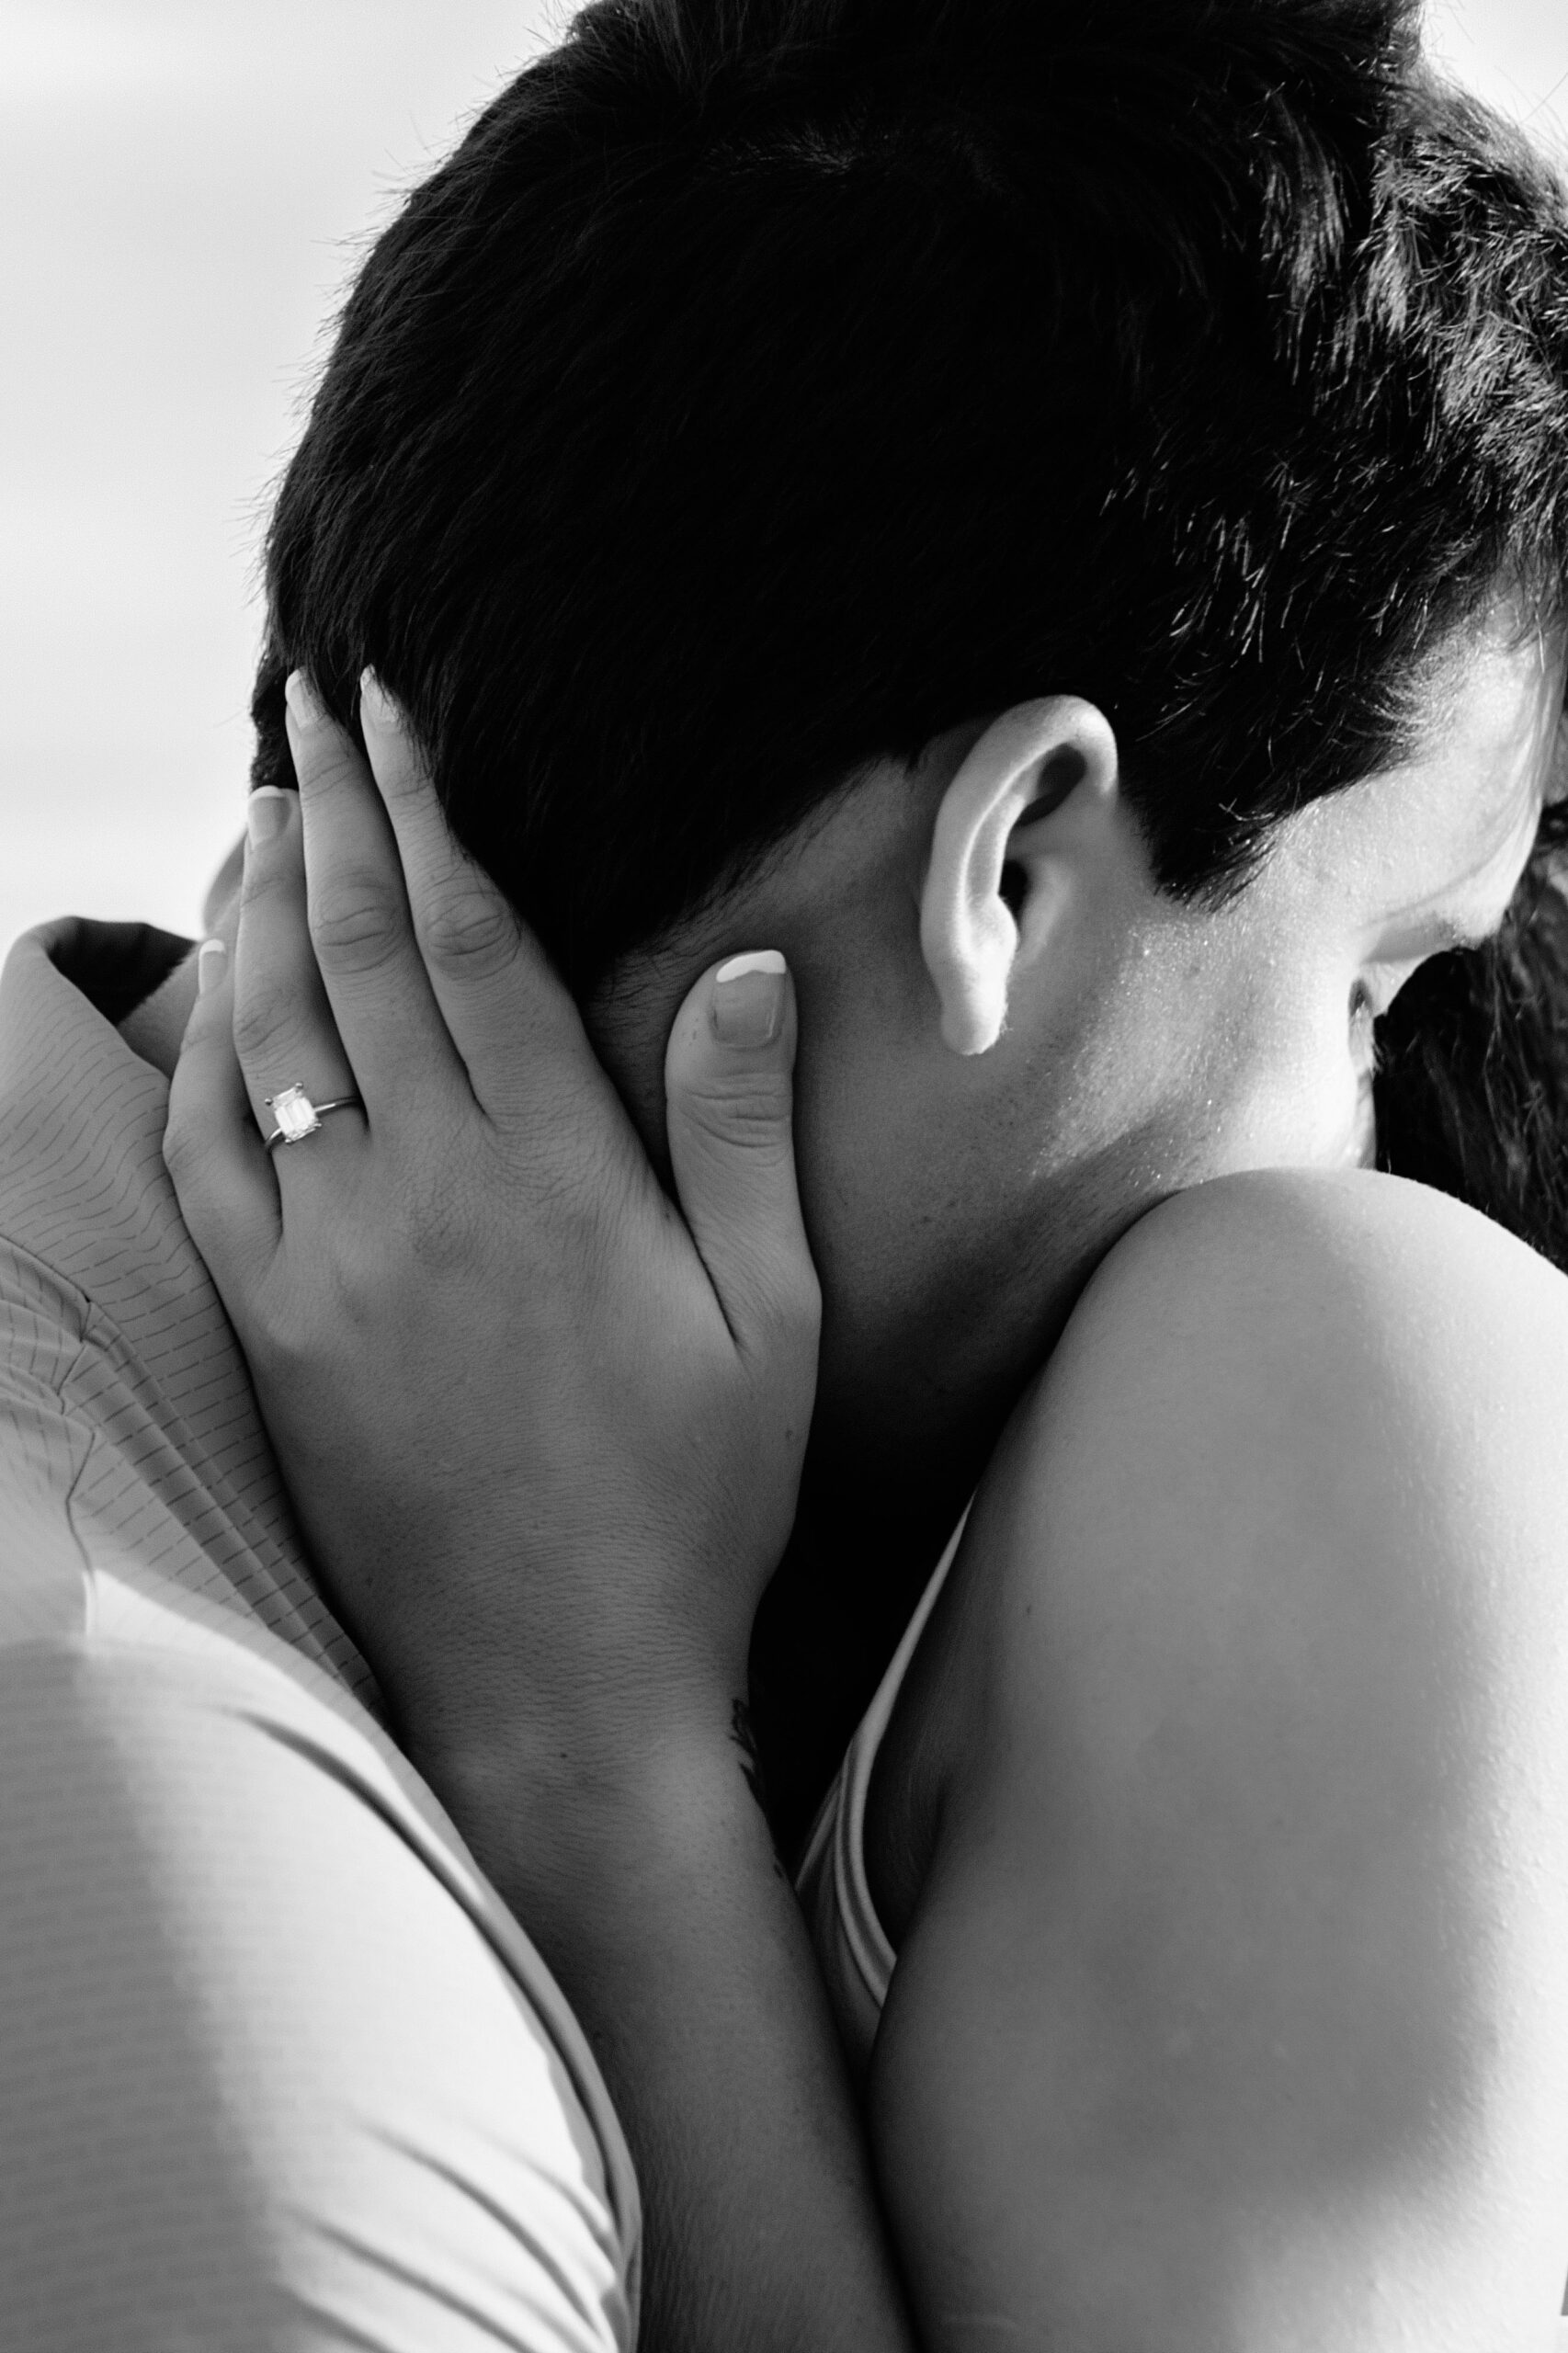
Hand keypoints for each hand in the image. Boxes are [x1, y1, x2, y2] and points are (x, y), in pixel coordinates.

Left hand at [164, 673, 820, 1782]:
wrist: (556, 1685)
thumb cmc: (691, 1504)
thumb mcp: (770, 1322)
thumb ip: (742, 1134)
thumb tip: (745, 967)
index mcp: (552, 1175)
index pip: (467, 945)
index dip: (428, 815)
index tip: (395, 718)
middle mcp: (420, 1194)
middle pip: (352, 958)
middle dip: (329, 813)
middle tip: (312, 709)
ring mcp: (325, 1261)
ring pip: (265, 1038)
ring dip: (255, 908)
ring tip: (263, 810)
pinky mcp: (271, 1330)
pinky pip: (206, 1161)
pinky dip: (202, 1057)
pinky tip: (214, 1000)